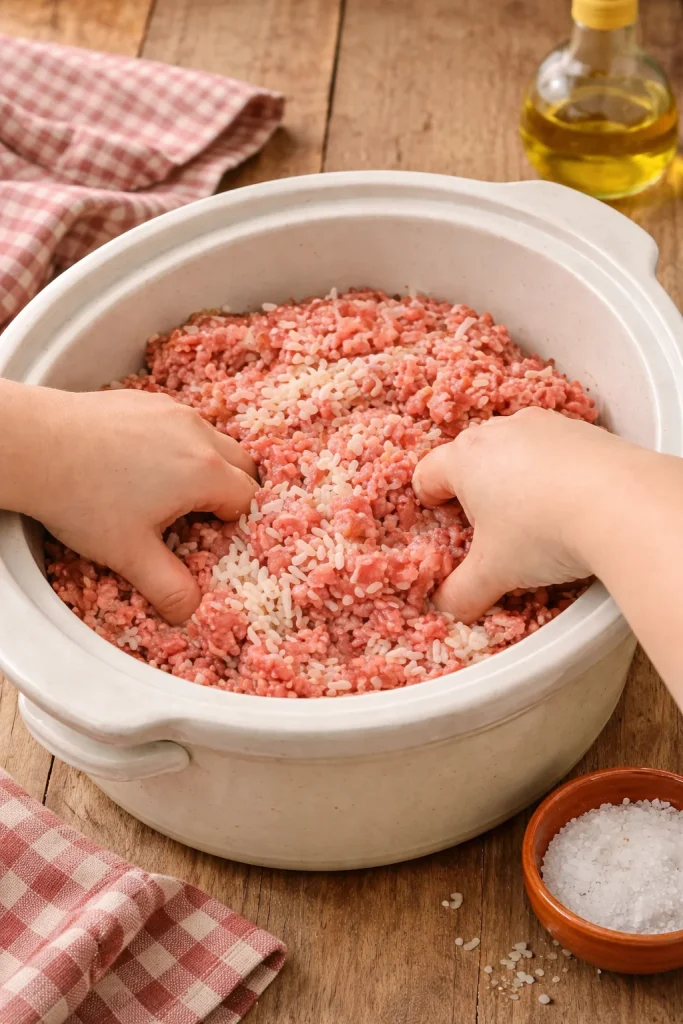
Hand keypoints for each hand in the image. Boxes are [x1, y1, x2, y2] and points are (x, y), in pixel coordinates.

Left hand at [32, 388, 257, 623]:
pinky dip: (175, 445)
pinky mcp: (145, 399)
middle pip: (241, 463)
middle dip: (230, 492)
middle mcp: (197, 432)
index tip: (210, 537)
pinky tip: (138, 465)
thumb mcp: (130, 555)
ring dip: (204, 466)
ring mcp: (171, 410)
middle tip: (200, 518)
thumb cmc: (84, 498)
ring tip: (167, 492)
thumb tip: (189, 610)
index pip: (248, 498)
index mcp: (205, 471)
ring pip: (210, 439)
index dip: (236, 523)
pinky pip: (179, 423)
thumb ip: (169, 588)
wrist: (33, 445)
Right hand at [412, 407, 634, 621]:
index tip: (443, 522)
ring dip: (514, 478)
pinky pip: (553, 449)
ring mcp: (542, 425)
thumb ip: (462, 592)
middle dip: (473, 491)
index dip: (429, 501)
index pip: (427, 474)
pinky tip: (568, 503)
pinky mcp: (580, 428)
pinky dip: (552, 472)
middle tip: (488, 529)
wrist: (622, 503)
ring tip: (533, 516)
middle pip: (470, 458)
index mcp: (464, 458)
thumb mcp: (494, 572)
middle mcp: (499, 431)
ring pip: (512, 449)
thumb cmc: (542, 531)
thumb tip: (448, 608)